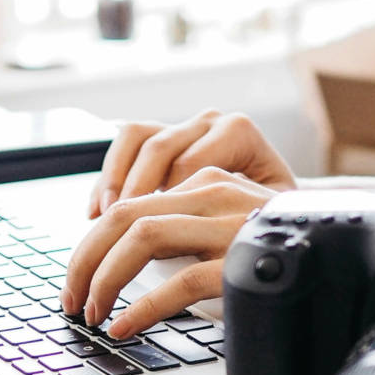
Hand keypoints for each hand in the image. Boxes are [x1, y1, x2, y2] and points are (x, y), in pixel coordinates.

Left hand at [63, 168, 276, 337]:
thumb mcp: (228, 231)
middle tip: (71, 298)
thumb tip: (123, 266)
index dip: (93, 241)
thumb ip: (187, 233)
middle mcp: (216, 194)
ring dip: (106, 278)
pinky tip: (127, 325)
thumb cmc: (284, 251)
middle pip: (125, 215)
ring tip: (93, 312)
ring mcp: (231, 225)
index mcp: (209, 181)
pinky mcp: (243, 261)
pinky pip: (180, 281)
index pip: (131, 202)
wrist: (346, 252)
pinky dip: (143, 306)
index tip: (79, 277)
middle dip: (85, 259)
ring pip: (143, 238)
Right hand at [88, 109, 295, 217]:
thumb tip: (207, 252)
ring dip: (114, 180)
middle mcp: (210, 122)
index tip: (151, 237)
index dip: (166, 202)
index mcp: (239, 134)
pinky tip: (97, 210)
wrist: (277, 200)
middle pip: (158, 149)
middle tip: (117, 234)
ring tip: (104, 219)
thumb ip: (237, 221)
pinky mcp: (164, 136)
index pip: (190, 165)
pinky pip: (126, 143)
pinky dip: (109, 176)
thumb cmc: (272, 212)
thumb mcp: (265, 217)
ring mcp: (185, 126)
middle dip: (132, 195)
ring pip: (136, 137)